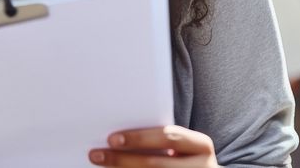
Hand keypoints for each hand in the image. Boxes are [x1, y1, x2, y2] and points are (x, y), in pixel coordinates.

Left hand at [88, 126, 217, 166]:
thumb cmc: (188, 157)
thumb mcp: (184, 146)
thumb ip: (162, 139)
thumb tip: (118, 135)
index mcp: (201, 145)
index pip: (168, 137)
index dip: (139, 138)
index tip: (112, 139)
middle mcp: (203, 166)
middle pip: (156, 164)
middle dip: (123, 160)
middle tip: (97, 155)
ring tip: (102, 164)